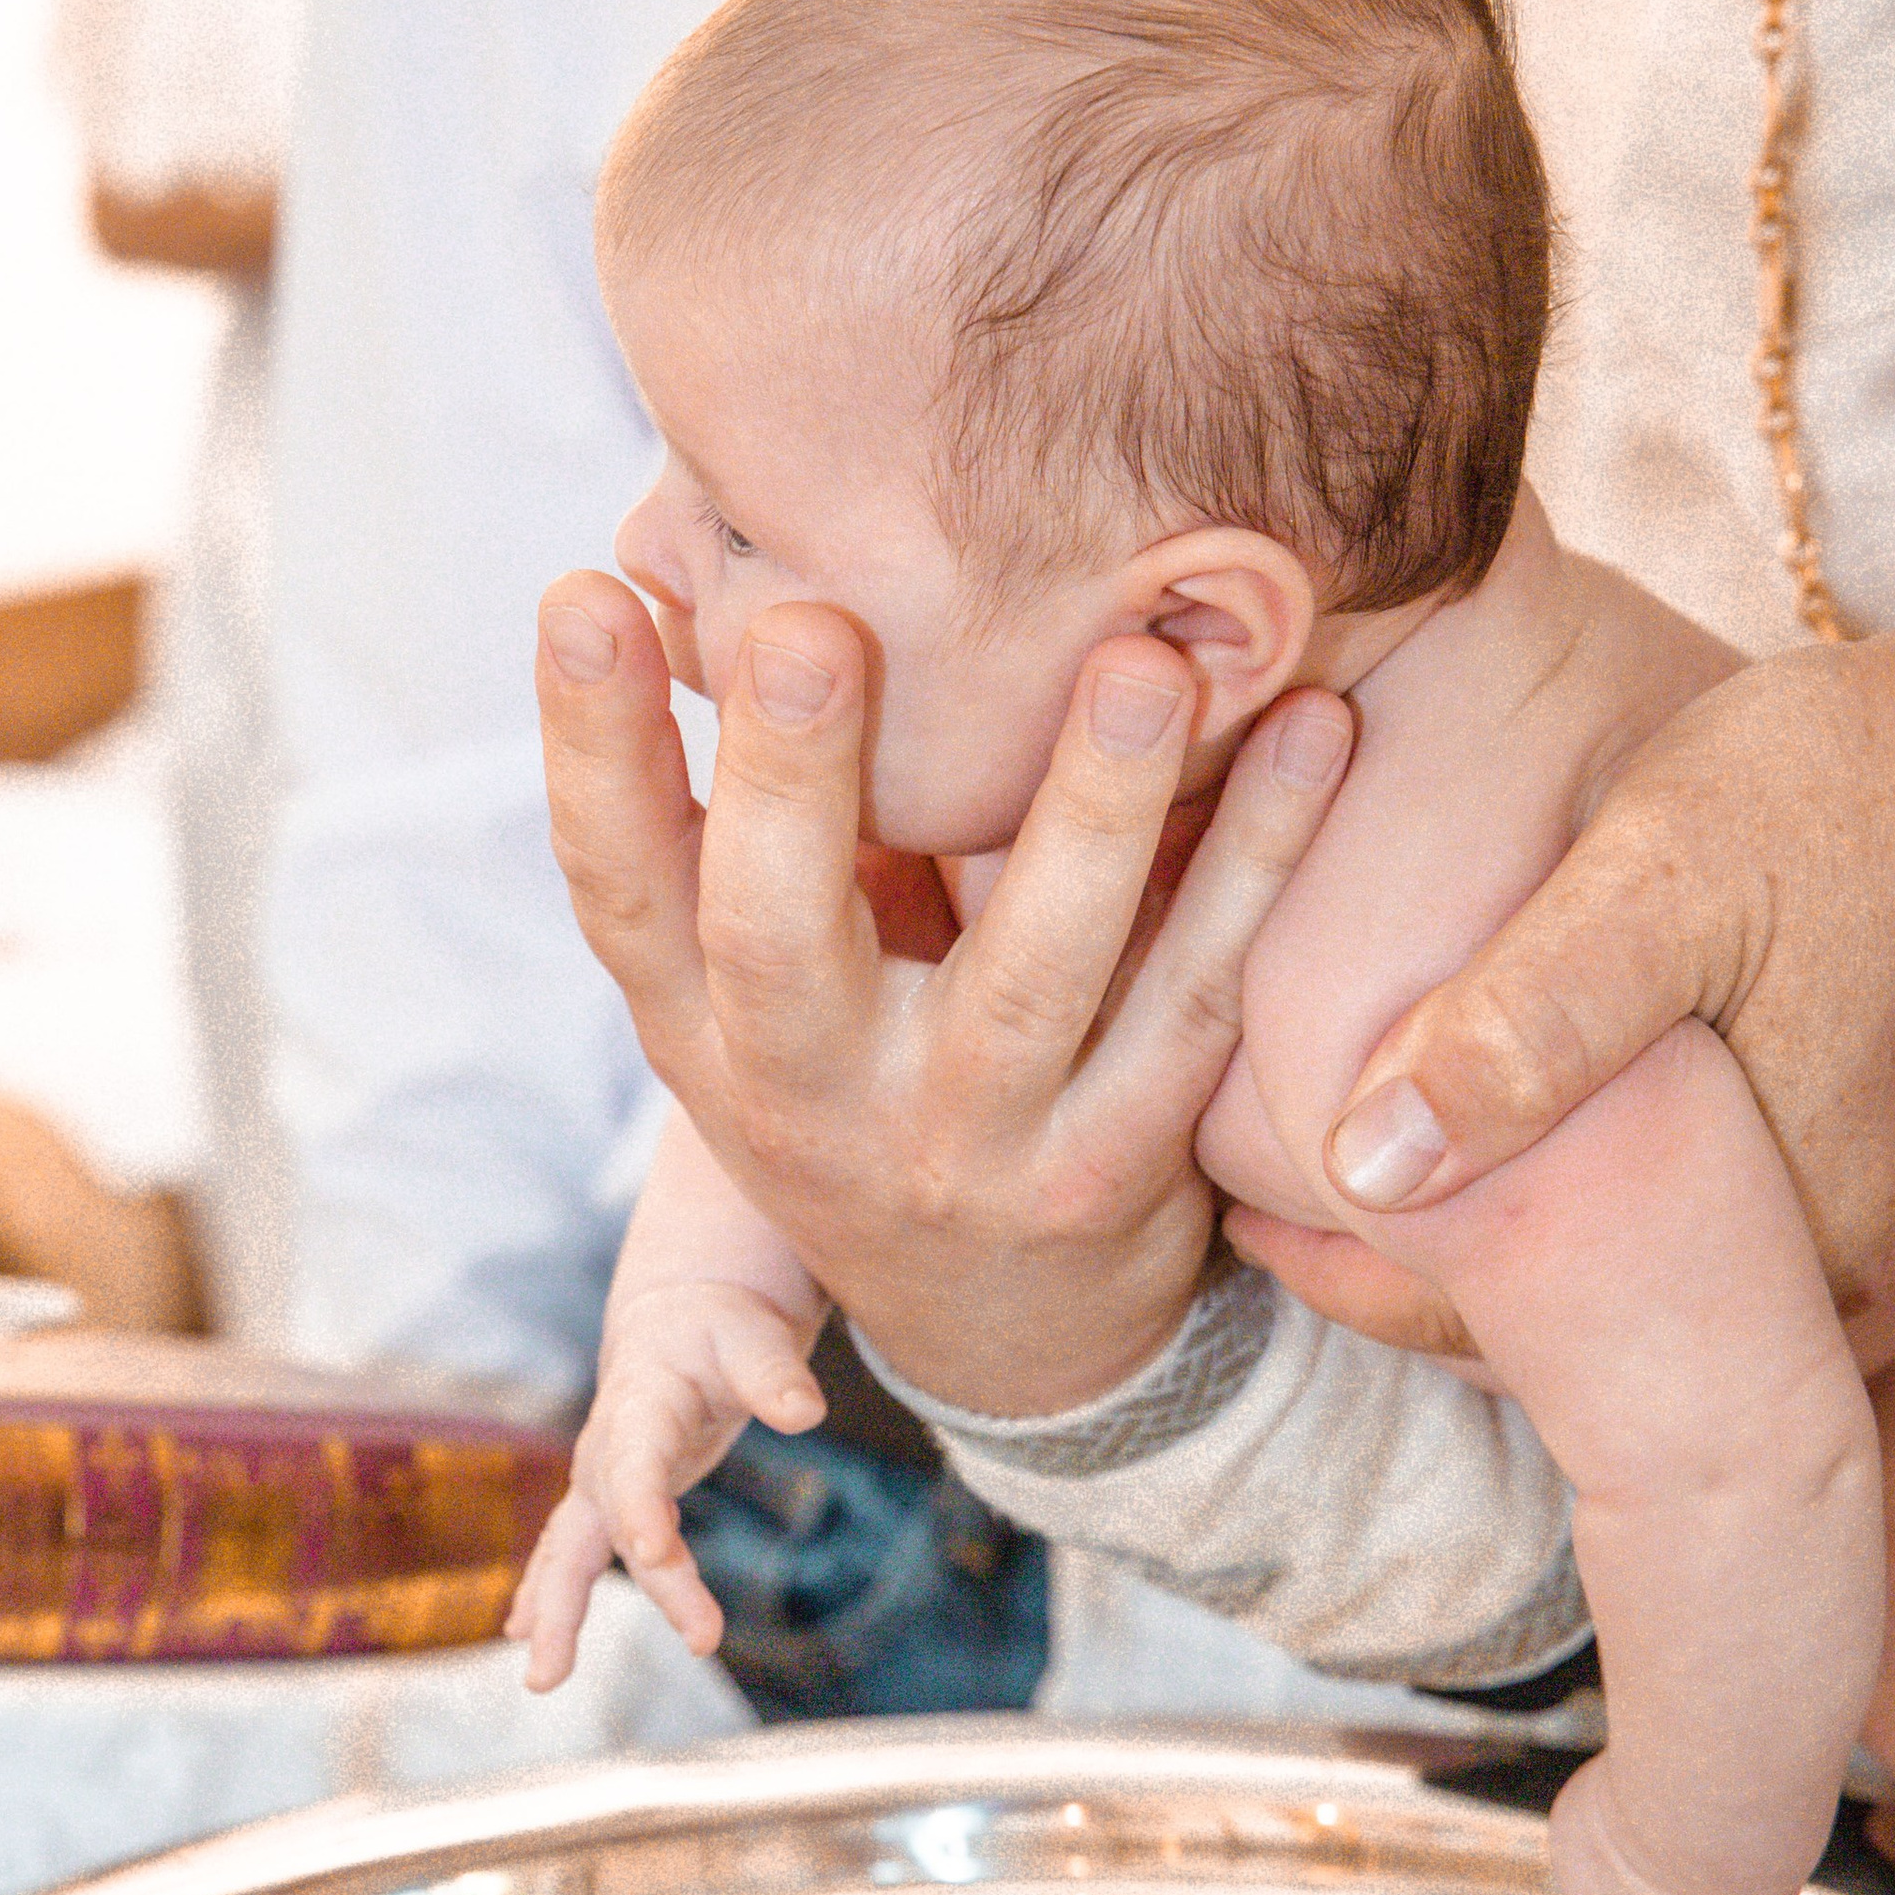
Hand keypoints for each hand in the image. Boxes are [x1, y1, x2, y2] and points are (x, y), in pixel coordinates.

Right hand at [508, 1280, 824, 1689]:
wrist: (675, 1317)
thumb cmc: (720, 1326)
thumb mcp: (753, 1336)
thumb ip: (774, 1374)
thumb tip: (807, 1411)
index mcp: (641, 1403)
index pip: (637, 1461)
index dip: (641, 1506)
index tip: (656, 1553)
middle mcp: (607, 1446)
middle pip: (615, 1521)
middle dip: (651, 1583)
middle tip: (703, 1639)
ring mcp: (600, 1476)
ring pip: (573, 1547)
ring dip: (558, 1609)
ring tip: (544, 1678)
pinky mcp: (607, 1499)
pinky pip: (570, 1551)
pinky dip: (548, 1593)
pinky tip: (524, 1637)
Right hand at [536, 572, 1352, 1416]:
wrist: (1006, 1330)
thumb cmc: (875, 1074)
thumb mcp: (771, 987)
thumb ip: (752, 814)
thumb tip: (700, 564)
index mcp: (704, 1031)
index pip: (619, 889)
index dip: (589, 751)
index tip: (580, 599)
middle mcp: (810, 1096)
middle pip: (777, 941)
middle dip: (793, 779)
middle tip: (810, 619)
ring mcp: (965, 1146)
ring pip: (1032, 976)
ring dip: (1091, 811)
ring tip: (1142, 664)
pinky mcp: (1112, 1173)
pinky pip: (1194, 1004)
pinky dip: (1258, 866)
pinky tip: (1315, 730)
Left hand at [1316, 625, 1894, 1322]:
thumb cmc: (1844, 793)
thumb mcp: (1663, 880)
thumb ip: (1524, 1023)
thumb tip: (1364, 1166)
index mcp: (1761, 1233)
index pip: (1526, 1319)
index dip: (1370, 1280)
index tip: (1248, 1227)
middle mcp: (1823, 1271)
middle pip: (1583, 1310)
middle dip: (1431, 1261)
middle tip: (1271, 1209)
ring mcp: (1867, 1222)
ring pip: (1646, 1264)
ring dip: (1522, 1225)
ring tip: (1372, 1166)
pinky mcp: (1886, 1165)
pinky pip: (1715, 1213)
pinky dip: (1614, 1186)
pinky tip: (1527, 1123)